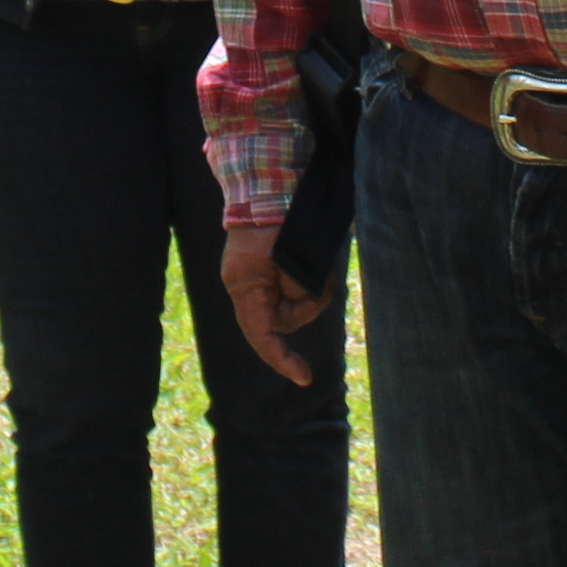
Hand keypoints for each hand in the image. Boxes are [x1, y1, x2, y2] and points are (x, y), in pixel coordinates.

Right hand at [220, 221, 336, 385]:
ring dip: (311, 291)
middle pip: (284, 320)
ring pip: (293, 304)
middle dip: (307, 307)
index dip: (281, 359)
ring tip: (319, 268)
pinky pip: (292, 289)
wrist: (266, 188)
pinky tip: (316, 266)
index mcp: (245, 287)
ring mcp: (260, 280)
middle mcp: (250, 288)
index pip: (261, 335)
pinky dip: (308, 283)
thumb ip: (295, 283)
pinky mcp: (272, 271)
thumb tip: (304, 295)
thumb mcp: (284, 257)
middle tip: (321, 284)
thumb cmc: (273, 221)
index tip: (305, 378)